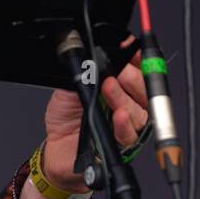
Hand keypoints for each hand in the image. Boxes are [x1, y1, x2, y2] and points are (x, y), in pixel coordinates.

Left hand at [41, 35, 149, 192]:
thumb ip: (84, 73)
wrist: (56, 147)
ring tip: (108, 89)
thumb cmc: (65, 118)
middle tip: (116, 73)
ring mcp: (127, 124)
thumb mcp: (70, 88)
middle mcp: (127, 104)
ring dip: (123, 98)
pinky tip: (118, 115)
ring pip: (138, 111)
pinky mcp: (122, 143)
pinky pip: (130, 134)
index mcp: (118, 87)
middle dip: (131, 77)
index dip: (139, 60)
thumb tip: (92, 57)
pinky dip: (124, 124)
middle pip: (143, 89)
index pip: (138, 70)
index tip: (134, 51)